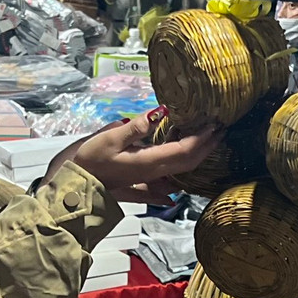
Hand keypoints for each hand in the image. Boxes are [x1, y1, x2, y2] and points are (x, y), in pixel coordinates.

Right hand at [63, 114, 221, 203]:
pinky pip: (170, 172)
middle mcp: (154, 173)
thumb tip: (161, 111)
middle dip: (207, 146)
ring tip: (206, 137)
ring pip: (182, 167)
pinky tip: (180, 153)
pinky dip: (181, 161)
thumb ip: (138, 126)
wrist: (78, 186)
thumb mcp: (111, 138)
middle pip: (189, 161)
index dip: (203, 139)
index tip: (215, 125)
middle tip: (220, 129)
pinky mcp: (144, 179)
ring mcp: (150, 178)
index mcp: (150, 163)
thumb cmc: (90, 161)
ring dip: (196, 152)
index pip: (185, 151)